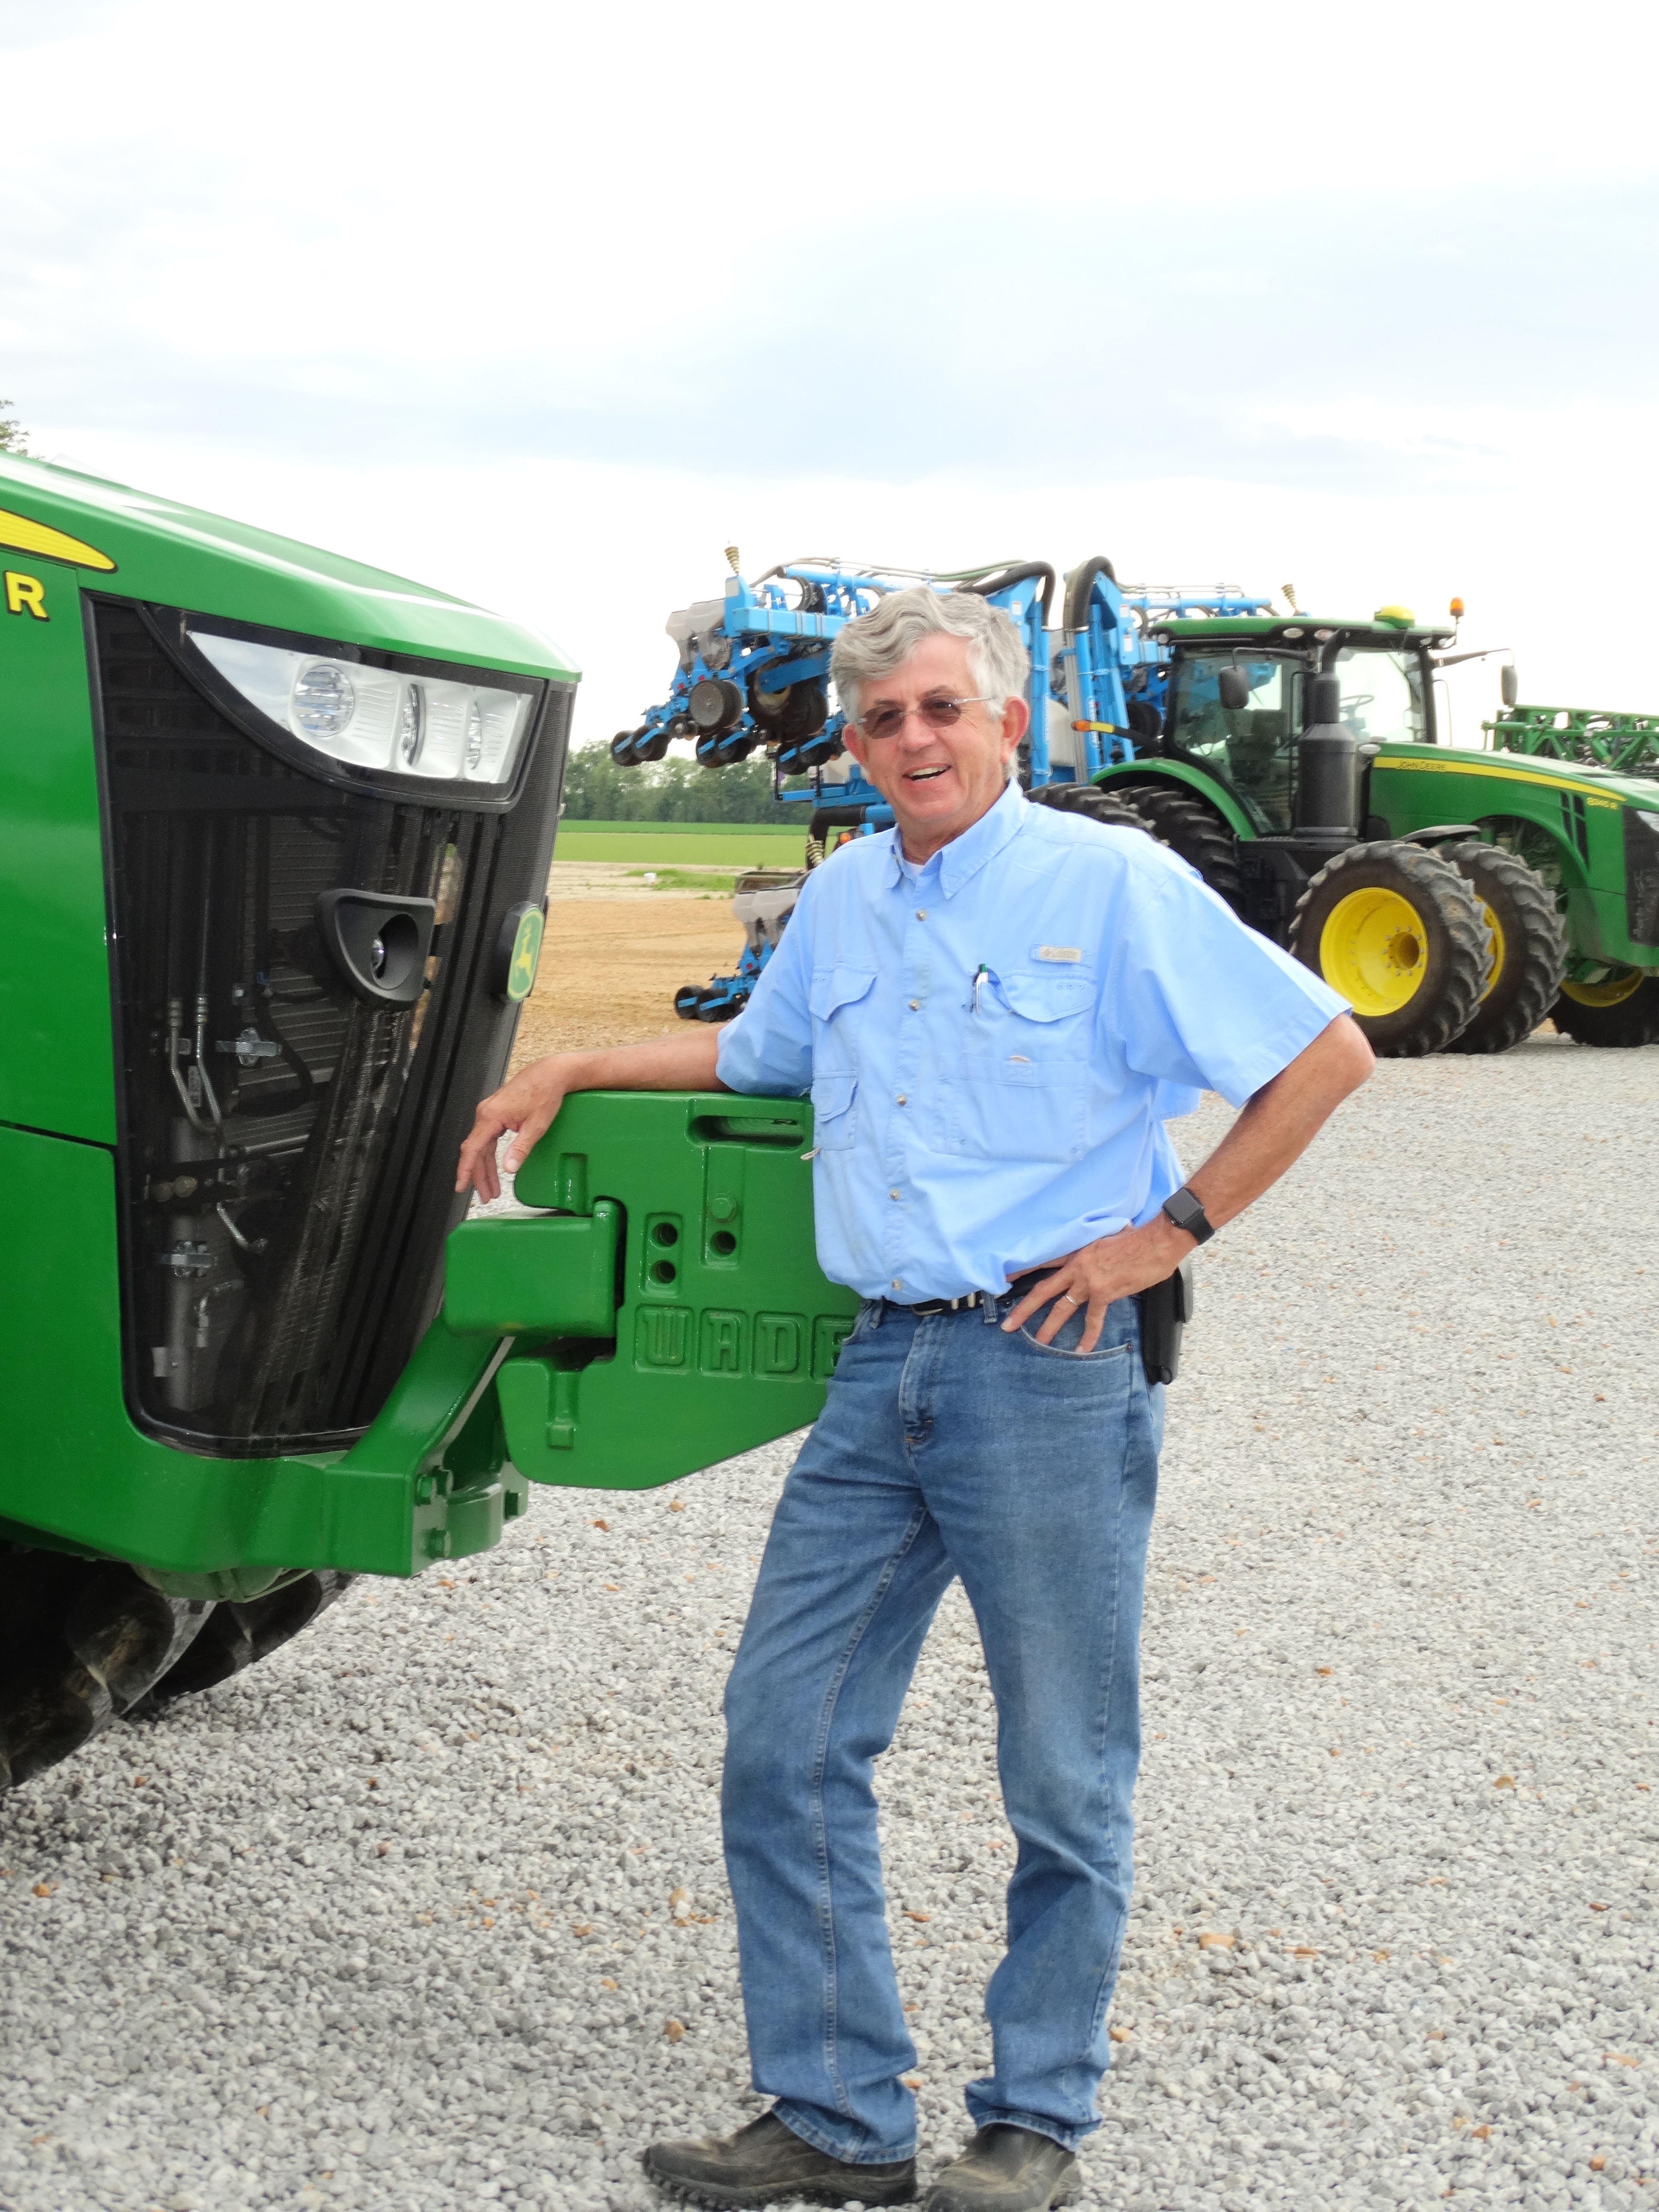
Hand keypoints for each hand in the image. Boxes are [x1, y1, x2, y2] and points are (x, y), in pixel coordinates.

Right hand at [455, 1055, 580, 1201]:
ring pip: (483, 1147)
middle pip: (476, 1151)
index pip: (472, 1149)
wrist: (551, 1073)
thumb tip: (508, 1169)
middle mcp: (485, 1113)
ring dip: (486, 1168)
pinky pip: (488, 1139)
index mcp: (490, 1116)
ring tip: (491, 1189)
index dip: (465, 1170)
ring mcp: (490, 1112)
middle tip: (486, 1197)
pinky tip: (494, 1168)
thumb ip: (520, 1148)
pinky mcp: (497, 1113)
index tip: (460, 1186)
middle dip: (479, 1176)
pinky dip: (491, 1155)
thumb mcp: (536, 1125)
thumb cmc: (544, 1093)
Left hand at [1000, 1217, 1189, 1352]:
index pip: (1044, 1261)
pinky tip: (1081, 1349)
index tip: (1006, 1279)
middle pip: (1043, 1289)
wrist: (1155, 1241)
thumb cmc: (1137, 1238)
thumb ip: (1097, 1248)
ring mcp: (1088, 1281)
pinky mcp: (1104, 1292)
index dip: (1024, 1270)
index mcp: (1077, 1252)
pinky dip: (1087, 1336)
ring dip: (1049, 1326)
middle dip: (1024, 1308)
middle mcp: (1077, 1266)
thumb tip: (1100, 1249)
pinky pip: (1092, 1319)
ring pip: (1062, 1307)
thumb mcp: (1109, 1237)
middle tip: (1008, 1324)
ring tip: (1038, 1341)